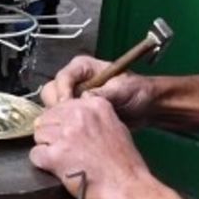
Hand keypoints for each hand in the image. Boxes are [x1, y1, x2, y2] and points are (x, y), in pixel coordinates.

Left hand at [29, 94, 149, 198]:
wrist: (127, 189)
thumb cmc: (125, 165)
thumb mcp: (115, 127)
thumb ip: (93, 117)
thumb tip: (71, 115)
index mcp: (93, 105)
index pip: (61, 106)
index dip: (62, 123)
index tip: (70, 136)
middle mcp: (78, 115)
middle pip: (46, 119)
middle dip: (52, 135)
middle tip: (66, 151)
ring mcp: (65, 135)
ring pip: (39, 135)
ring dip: (48, 149)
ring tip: (66, 161)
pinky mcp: (55, 155)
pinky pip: (35, 154)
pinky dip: (43, 164)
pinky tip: (59, 169)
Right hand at [40, 54, 155, 127]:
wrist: (146, 108)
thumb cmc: (138, 91)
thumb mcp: (123, 89)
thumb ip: (104, 92)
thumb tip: (85, 96)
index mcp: (84, 67)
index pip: (64, 77)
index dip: (63, 91)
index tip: (67, 105)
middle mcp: (75, 80)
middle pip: (52, 90)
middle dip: (57, 105)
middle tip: (68, 118)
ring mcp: (74, 95)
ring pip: (53, 105)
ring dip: (60, 116)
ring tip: (74, 125)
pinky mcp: (75, 111)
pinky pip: (61, 117)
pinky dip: (64, 124)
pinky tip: (76, 131)